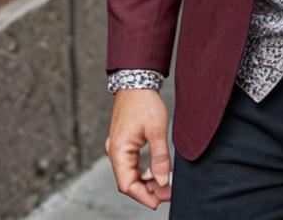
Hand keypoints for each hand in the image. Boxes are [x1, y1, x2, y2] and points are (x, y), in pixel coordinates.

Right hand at [105, 88, 172, 209]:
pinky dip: (144, 169)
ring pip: (131, 172)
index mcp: (118, 151)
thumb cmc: (144, 102)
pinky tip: (157, 171)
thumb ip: (160, 158)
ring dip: (147, 180)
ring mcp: (118, 147)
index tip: (160, 202)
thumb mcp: (157, 131)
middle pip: (129, 181)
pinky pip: (132, 162)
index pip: (127, 185)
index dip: (143, 197)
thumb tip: (162, 182)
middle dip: (148, 190)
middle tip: (168, 193)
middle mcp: (115, 151)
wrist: (136, 79)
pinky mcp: (124, 142)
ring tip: (166, 183)